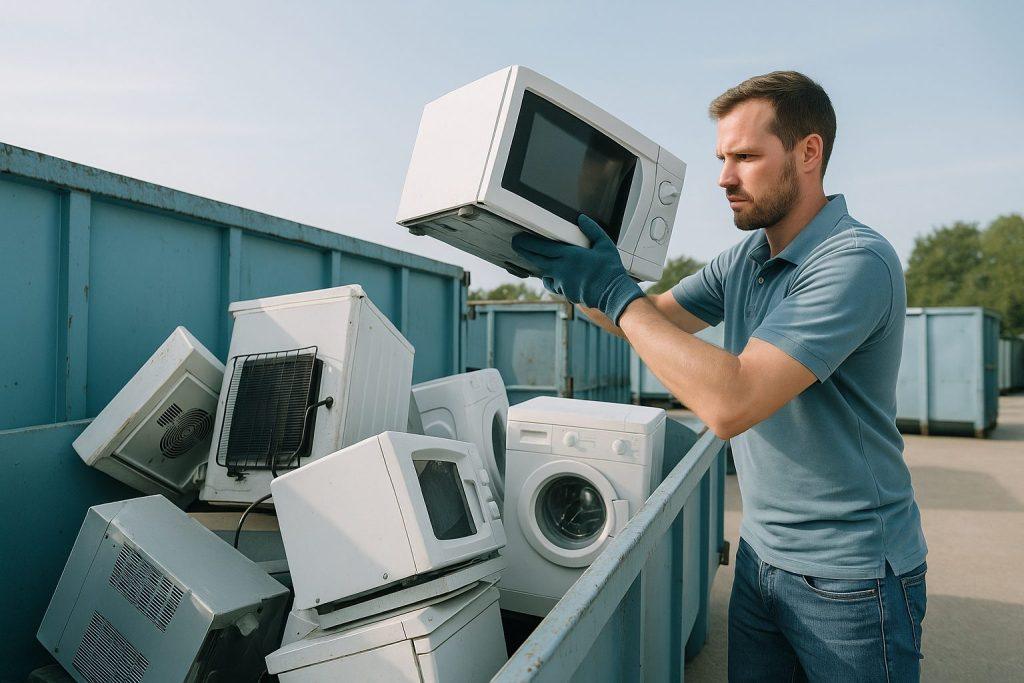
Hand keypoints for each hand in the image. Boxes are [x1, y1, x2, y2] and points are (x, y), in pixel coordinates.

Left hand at [511, 214, 643, 323]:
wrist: (613, 294)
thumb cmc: (610, 270)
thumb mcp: (605, 245)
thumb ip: (592, 230)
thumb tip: (582, 219)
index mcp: (570, 255)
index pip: (542, 248)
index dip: (528, 243)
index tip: (519, 238)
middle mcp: (562, 269)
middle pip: (537, 260)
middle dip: (525, 252)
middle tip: (517, 245)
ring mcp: (562, 283)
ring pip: (544, 274)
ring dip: (540, 267)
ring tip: (537, 260)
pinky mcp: (566, 293)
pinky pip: (554, 285)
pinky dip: (552, 280)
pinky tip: (555, 276)